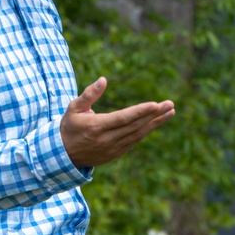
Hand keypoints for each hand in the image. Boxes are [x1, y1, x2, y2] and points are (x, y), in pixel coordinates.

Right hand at [60, 76, 174, 167]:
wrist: (64, 154)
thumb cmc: (70, 126)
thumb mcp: (74, 107)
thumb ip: (89, 94)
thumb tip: (103, 80)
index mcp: (96, 126)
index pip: (123, 118)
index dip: (140, 112)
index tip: (156, 105)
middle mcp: (107, 139)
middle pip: (135, 126)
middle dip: (154, 115)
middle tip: (170, 104)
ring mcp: (113, 148)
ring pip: (138, 134)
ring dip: (155, 123)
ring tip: (170, 112)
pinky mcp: (116, 153)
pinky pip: (135, 140)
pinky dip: (146, 130)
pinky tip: (156, 122)